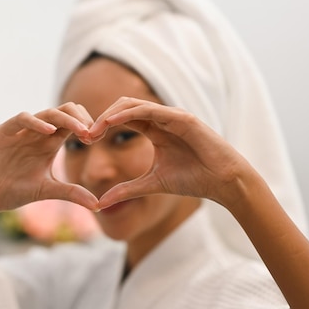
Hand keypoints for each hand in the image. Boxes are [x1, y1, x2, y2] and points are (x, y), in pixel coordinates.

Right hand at [0, 103, 98, 214]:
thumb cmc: (14, 191)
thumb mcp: (47, 191)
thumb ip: (71, 193)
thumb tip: (98, 205)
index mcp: (49, 143)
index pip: (73, 124)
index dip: (87, 127)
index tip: (97, 138)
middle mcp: (37, 132)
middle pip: (64, 112)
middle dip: (81, 118)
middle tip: (92, 133)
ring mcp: (20, 131)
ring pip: (47, 113)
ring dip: (67, 119)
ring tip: (81, 131)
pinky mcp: (2, 133)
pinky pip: (21, 120)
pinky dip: (36, 123)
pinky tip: (50, 132)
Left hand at [89, 97, 251, 208]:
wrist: (223, 182)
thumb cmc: (193, 180)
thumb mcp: (152, 184)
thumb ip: (126, 190)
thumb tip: (100, 202)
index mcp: (155, 130)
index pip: (122, 120)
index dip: (102, 127)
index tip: (85, 141)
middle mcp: (162, 119)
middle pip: (124, 108)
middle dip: (102, 119)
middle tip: (85, 135)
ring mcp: (172, 116)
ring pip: (135, 105)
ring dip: (111, 115)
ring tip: (94, 129)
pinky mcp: (182, 117)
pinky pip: (150, 110)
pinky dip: (129, 113)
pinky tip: (112, 121)